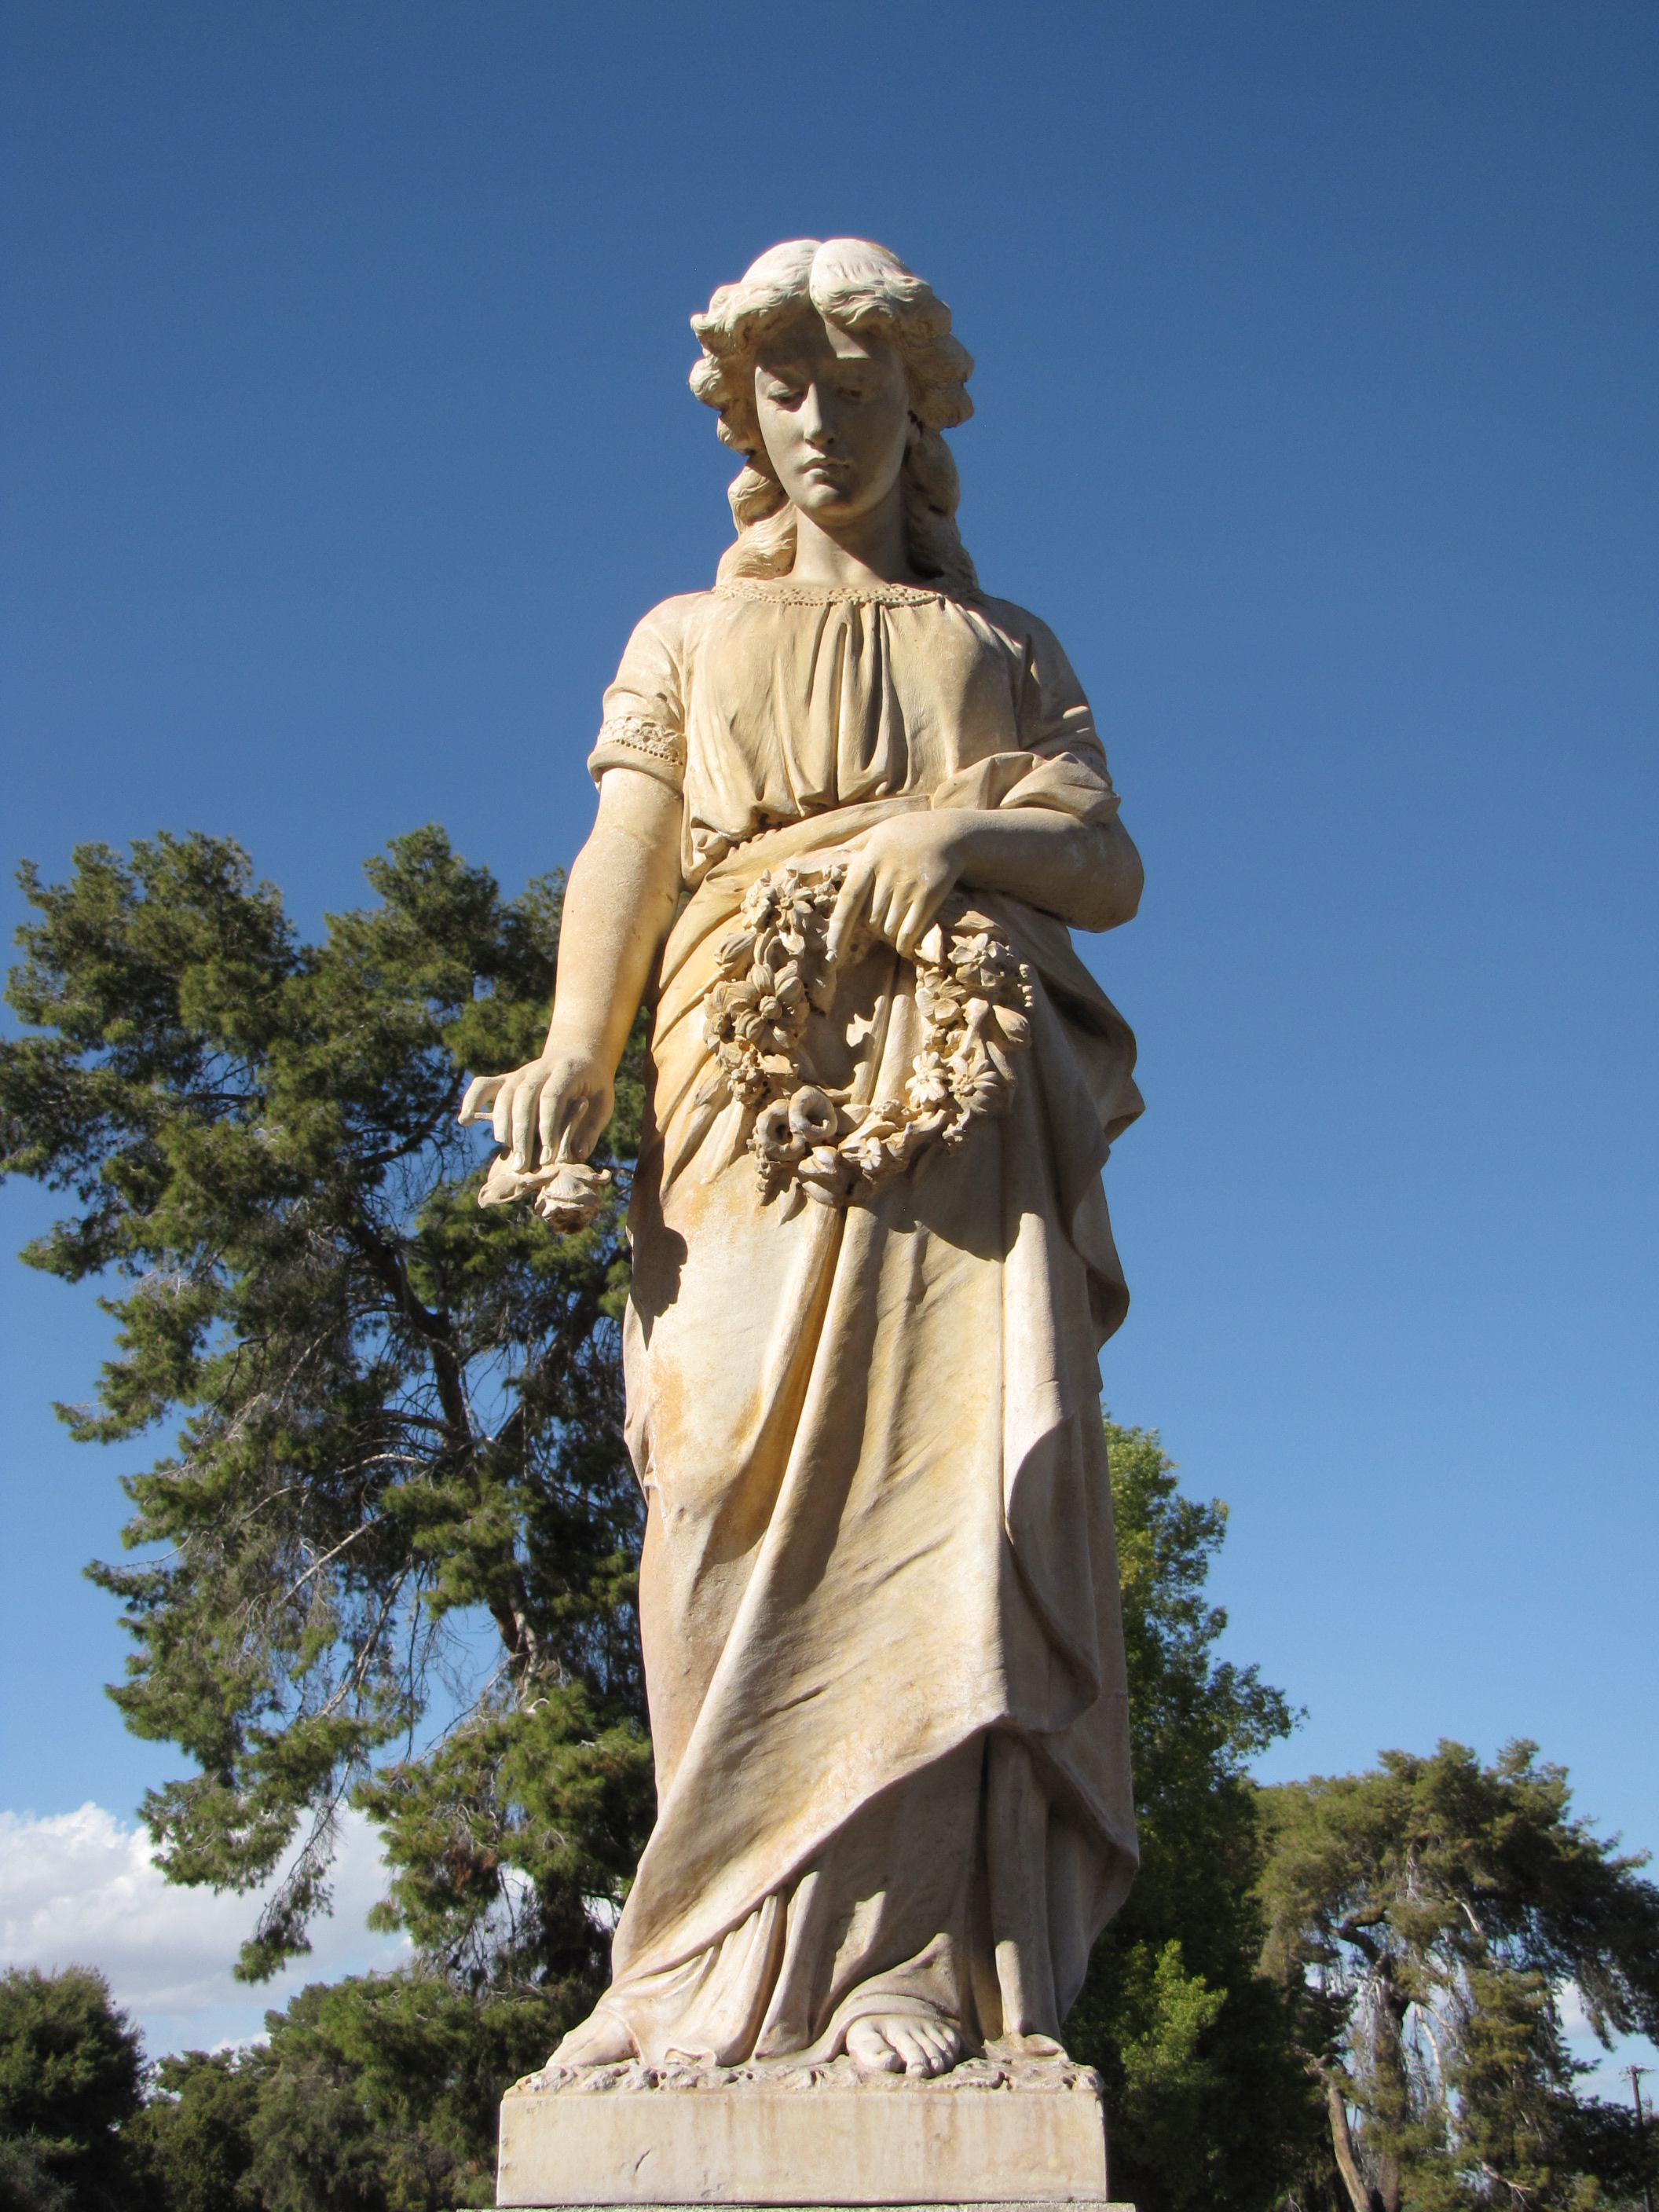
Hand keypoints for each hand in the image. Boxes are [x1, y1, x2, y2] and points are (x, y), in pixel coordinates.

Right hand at [458, 1042, 614, 1169]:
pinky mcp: (508, 1078)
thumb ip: (592, 1128)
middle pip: (524, 1096)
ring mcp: (521, 1072)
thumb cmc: (593, 1085)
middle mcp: (540, 1067)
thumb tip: (578, 1154)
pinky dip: (471, 1100)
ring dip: (503, 1124)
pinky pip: (485, 1085)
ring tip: (508, 1152)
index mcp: (567, 1070)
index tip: (548, 1156)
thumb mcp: (603, 1103)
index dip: (548, 1126)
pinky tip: (464, 1120)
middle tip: (523, 1164)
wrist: (579, 1054)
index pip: (551, 1097)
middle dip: (522, 1132)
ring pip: (504, 1094)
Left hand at [827, 814, 967, 962]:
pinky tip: (904, 947)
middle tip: (884, 918)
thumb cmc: (909, 834)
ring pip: (889, 929)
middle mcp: (888, 873)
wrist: (951, 833)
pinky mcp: (929, 895)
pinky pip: (909, 932)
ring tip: (896, 925)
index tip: (830, 955)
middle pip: (870, 920)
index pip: (848, 899)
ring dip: (890, 935)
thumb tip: (820, 858)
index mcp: (871, 858)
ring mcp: (909, 885)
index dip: (837, 930)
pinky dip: (904, 944)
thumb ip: (852, 846)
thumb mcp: (878, 831)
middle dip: (874, 927)